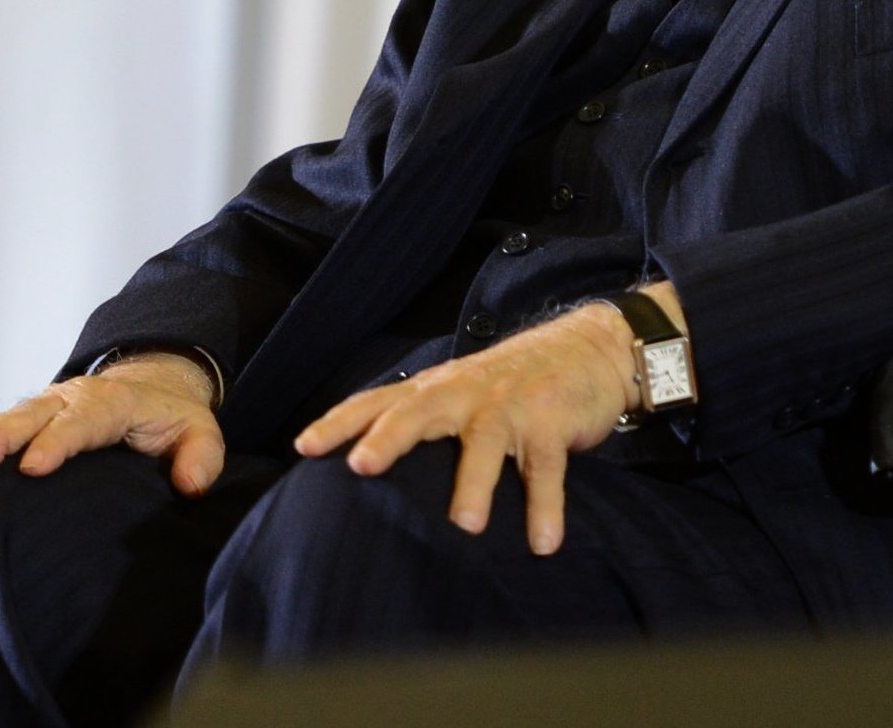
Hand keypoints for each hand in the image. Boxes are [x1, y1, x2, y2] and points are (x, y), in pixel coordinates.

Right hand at [0, 352, 225, 496]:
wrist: (148, 388)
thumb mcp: (200, 432)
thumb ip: (201, 456)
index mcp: (111, 402)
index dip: (57, 443)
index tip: (33, 468)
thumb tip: (190, 485)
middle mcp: (68, 399)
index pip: (81, 422)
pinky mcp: (22, 425)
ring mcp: (40, 410)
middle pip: (29, 417)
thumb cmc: (171, 419)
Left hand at [293, 302, 639, 555]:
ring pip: (484, 443)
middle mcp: (466, 393)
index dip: (339, 423)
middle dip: (388, 437)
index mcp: (436, 388)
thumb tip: (365, 462)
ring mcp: (509, 407)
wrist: (589, 349)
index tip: (303, 448)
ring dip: (474, 483)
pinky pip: (547, 469)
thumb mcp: (459, 391)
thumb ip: (420, 418)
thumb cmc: (510, 382)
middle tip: (361, 466)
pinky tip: (543, 544)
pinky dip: (545, 507)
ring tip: (466, 525)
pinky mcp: (551, 424)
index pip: (377, 401)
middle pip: (419, 410)